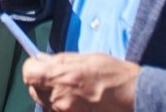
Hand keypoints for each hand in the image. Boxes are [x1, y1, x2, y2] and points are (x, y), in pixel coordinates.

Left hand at [23, 52, 139, 111]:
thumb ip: (61, 60)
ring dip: (51, 96)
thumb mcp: (88, 58)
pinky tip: (78, 101)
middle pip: (34, 90)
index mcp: (62, 76)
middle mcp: (60, 98)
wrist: (136, 99)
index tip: (38, 64)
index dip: (32, 67)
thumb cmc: (115, 75)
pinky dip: (62, 107)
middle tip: (56, 77)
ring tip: (72, 90)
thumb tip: (42, 59)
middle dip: (41, 82)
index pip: (29, 73)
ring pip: (45, 104)